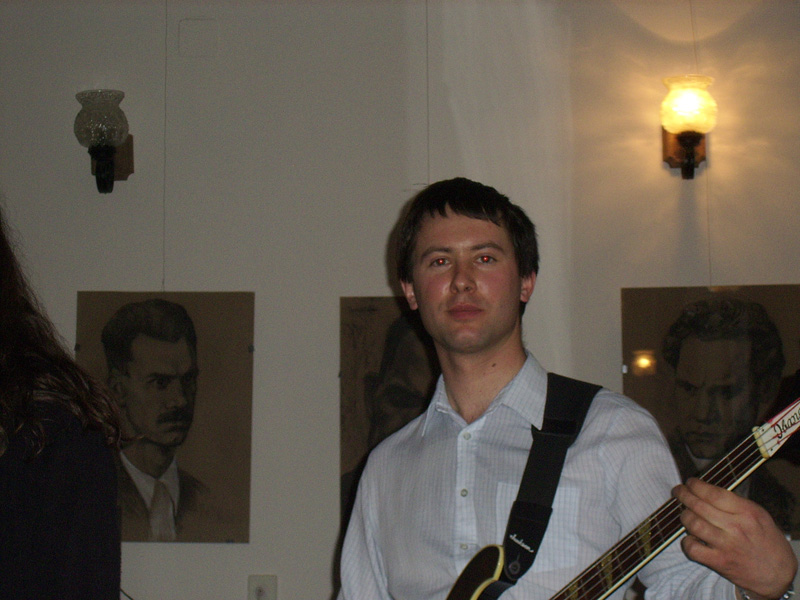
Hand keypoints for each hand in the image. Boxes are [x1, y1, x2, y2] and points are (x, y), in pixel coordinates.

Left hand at [672, 478, 796, 599]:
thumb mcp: (759, 515)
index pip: (714, 493)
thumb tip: (708, 491)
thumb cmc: (767, 541)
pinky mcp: (719, 561)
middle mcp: (736, 527)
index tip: (690, 482)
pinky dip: (687, 541)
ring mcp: (726, 545)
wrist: (777, 573)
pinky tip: (690, 537)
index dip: (697, 485)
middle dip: (683, 495)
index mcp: (747, 512)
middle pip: (699, 506)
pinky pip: (693, 548)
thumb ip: (735, 503)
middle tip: (678, 491)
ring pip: (693, 524)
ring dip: (684, 516)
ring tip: (684, 513)